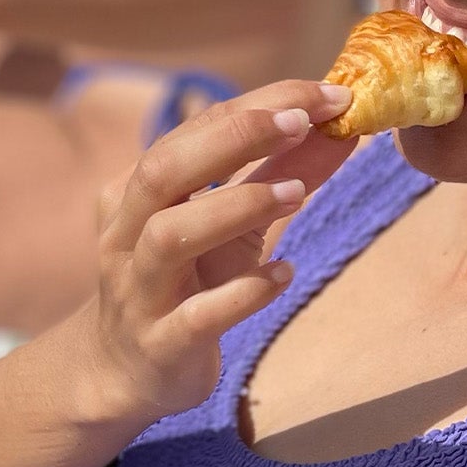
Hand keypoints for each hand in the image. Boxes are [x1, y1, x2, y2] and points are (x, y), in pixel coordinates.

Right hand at [80, 81, 355, 424]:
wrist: (125, 371)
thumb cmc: (185, 283)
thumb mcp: (232, 226)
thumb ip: (280, 175)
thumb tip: (341, 130)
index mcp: (141, 190)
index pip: (197, 130)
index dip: (261, 105)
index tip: (327, 94)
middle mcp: (130, 233)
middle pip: (165, 169)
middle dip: (234, 139)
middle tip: (302, 123)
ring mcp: (141, 290)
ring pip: (170, 237)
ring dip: (236, 207)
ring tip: (298, 194)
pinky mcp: (162, 344)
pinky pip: (196, 315)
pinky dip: (242, 292)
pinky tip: (283, 274)